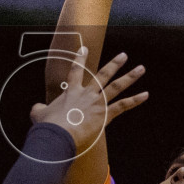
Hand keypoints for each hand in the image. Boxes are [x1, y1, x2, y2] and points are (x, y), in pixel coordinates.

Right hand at [29, 46, 146, 154]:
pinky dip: (135, 100)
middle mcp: (87, 93)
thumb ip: (39, 109)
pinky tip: (145, 94)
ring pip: (117, 86)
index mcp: (71, 91)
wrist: (58, 134)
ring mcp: (97, 103)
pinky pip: (123, 106)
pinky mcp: (105, 115)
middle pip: (103, 75)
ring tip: (141, 68)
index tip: (84, 48)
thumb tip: (38, 108)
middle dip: (115, 64)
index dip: (80, 58)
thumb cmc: (48, 126)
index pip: (76, 71)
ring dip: (130, 77)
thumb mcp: (38, 115)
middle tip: (124, 56)